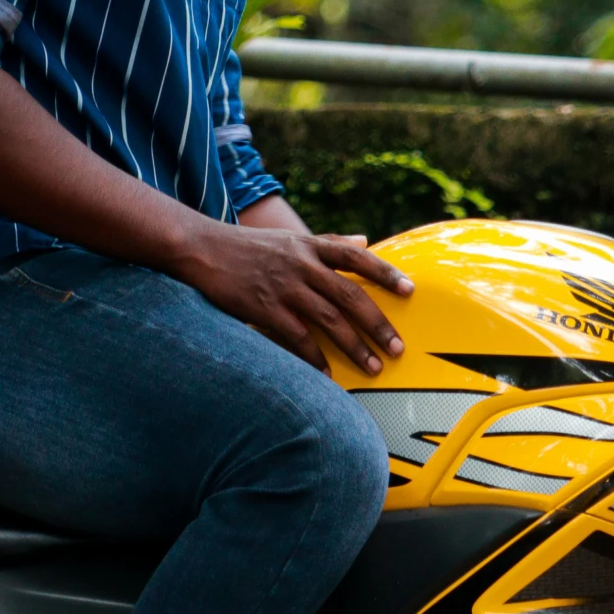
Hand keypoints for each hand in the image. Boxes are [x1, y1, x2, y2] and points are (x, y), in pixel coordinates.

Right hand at [164, 220, 414, 375]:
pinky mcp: (264, 308)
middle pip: (350, 295)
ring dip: (355, 347)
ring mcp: (284, 287)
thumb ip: (329, 242)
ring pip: (330, 320)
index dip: (385, 273)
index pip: (358, 257)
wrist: (202, 249)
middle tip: (398, 349)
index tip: (410, 291)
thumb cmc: (250, 247)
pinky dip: (315, 358)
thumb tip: (365, 240)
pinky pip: (298, 338)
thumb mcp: (291, 238)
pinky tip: (328, 375)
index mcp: (311, 246)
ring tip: (373, 367)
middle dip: (378, 324)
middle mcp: (302, 264)